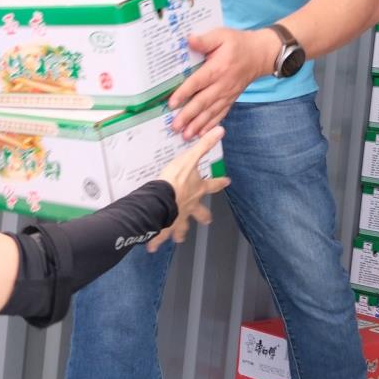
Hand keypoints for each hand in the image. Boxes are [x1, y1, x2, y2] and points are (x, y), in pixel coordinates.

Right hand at [148, 127, 229, 251]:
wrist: (160, 200)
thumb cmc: (175, 180)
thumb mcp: (190, 158)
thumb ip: (205, 145)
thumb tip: (221, 130)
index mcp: (197, 191)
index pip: (213, 185)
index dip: (220, 183)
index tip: (227, 182)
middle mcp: (190, 207)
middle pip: (200, 213)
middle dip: (204, 217)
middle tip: (207, 221)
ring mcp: (178, 218)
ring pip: (181, 228)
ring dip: (180, 233)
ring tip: (179, 239)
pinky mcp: (164, 227)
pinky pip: (160, 236)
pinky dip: (155, 242)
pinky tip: (152, 247)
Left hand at [167, 28, 274, 137]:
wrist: (260, 55)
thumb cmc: (238, 44)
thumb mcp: (222, 35)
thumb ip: (205, 40)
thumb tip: (189, 41)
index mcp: (218, 68)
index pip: (198, 82)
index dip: (184, 93)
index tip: (171, 103)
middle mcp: (222, 84)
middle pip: (203, 102)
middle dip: (188, 115)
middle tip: (175, 126)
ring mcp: (228, 94)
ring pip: (211, 112)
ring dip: (198, 125)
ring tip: (185, 135)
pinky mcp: (231, 99)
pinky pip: (221, 114)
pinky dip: (211, 125)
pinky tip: (202, 134)